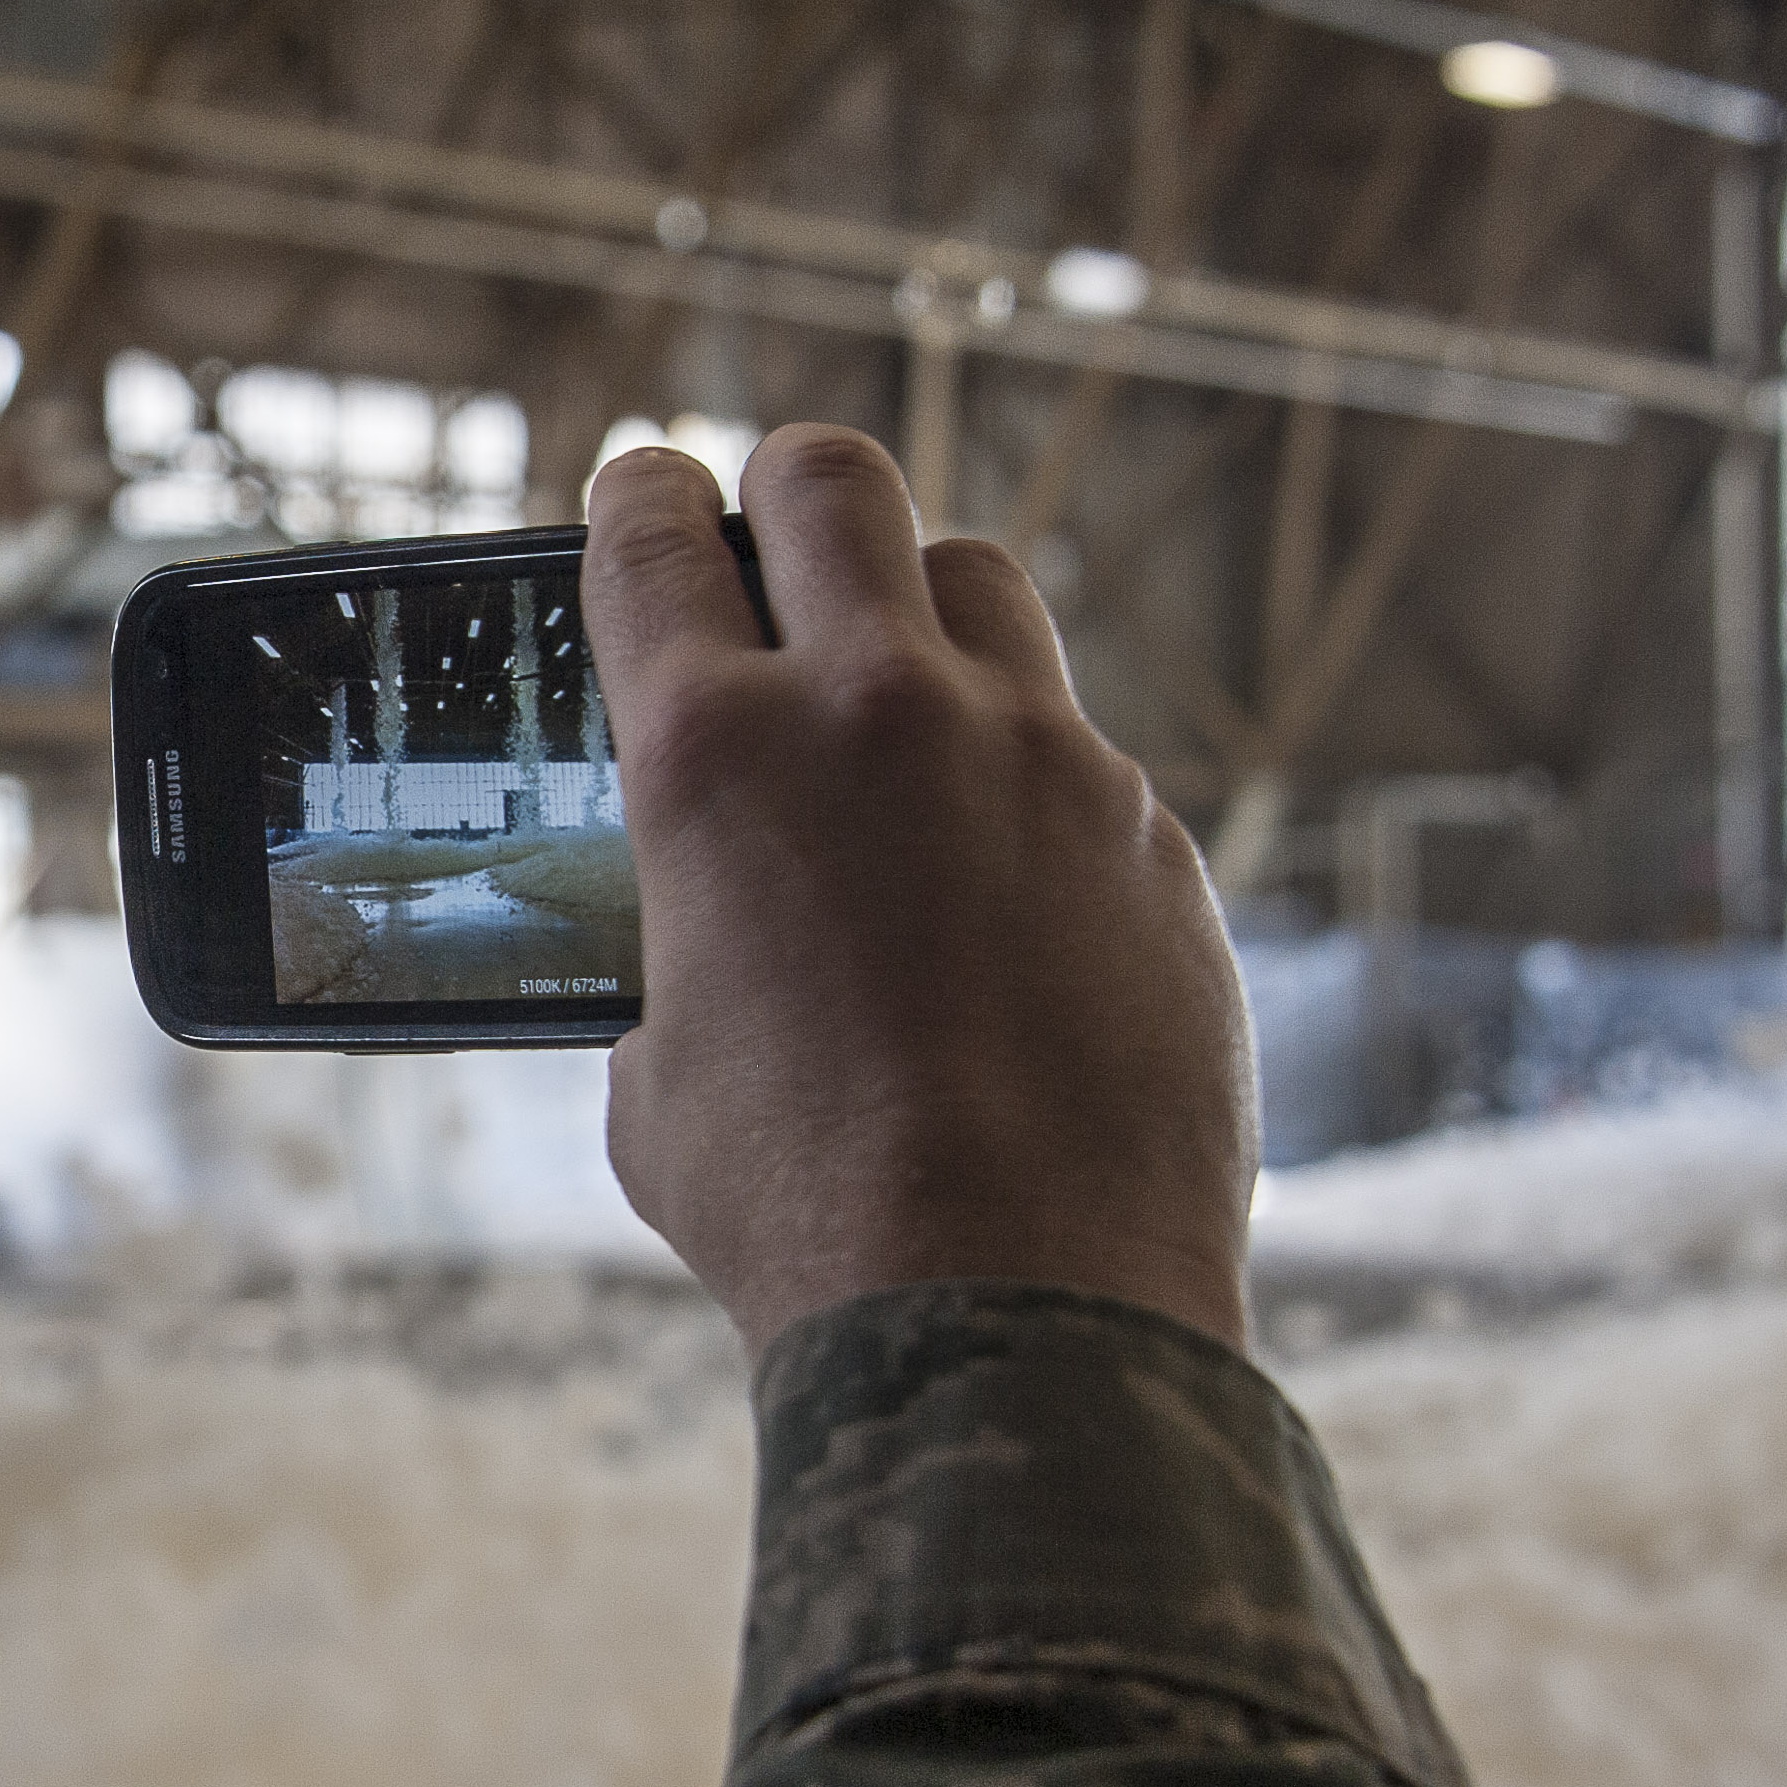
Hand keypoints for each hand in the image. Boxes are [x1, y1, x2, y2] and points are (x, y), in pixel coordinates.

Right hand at [580, 427, 1255, 1356]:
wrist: (1016, 1307)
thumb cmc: (800, 1209)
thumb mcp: (658, 1063)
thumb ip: (678, 943)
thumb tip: (712, 935)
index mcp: (713, 754)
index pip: (653, 532)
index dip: (638, 500)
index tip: (646, 504)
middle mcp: (879, 711)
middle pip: (833, 479)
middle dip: (785, 492)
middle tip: (774, 544)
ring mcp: (1039, 756)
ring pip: (980, 578)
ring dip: (922, 611)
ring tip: (902, 696)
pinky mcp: (1148, 831)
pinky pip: (1076, 745)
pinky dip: (1023, 777)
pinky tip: (1004, 882)